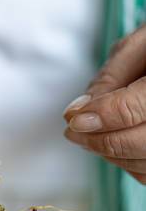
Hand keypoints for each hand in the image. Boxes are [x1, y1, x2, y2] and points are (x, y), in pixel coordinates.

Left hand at [64, 25, 145, 183]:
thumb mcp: (138, 46)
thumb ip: (110, 78)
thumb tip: (76, 113)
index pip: (134, 110)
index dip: (100, 118)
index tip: (72, 119)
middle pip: (142, 143)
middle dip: (100, 141)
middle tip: (73, 131)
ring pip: (145, 164)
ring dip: (110, 155)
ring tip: (90, 135)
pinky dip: (127, 162)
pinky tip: (113, 142)